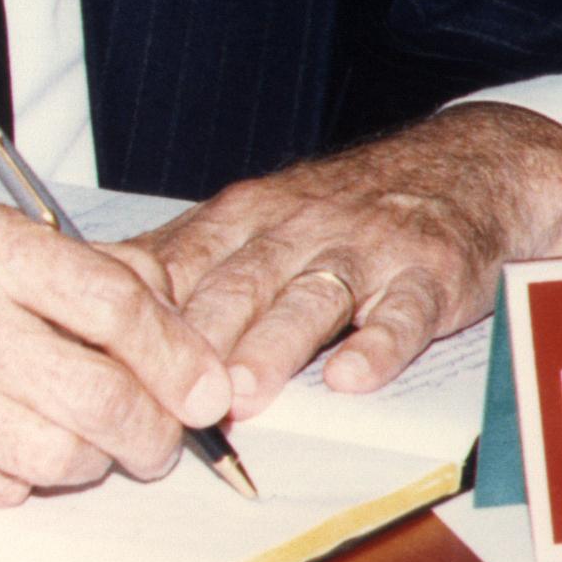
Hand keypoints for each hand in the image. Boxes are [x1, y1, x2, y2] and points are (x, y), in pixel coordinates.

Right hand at [0, 194, 231, 507]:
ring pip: (55, 451)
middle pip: (94, 389)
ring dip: (88, 462)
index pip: (107, 298)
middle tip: (160, 442)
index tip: (206, 390)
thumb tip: (180, 316)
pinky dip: (22, 481)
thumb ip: (73, 269)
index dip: (173, 353)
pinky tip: (5, 453)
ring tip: (82, 447)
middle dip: (150, 429)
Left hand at [135, 104, 561, 417]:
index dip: (149, 312)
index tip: (113, 358)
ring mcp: (368, 249)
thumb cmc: (342, 210)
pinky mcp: (430, 274)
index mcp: (252, 214)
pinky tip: (353, 376)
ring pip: (314, 296)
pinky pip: (403, 311)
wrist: (462, 168)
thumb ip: (191, 255)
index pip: (188, 261)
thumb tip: (100, 293)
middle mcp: (304, 226)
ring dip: (275, 344)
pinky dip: (379, 344)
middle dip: (204, 336)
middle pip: (244, 281)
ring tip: (244, 393)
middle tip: (170, 392)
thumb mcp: (262, 215)